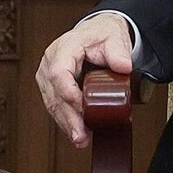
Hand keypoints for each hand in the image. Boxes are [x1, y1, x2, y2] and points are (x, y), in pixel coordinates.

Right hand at [36, 12, 135, 148]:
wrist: (96, 34)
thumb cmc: (102, 35)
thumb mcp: (114, 37)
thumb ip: (118, 51)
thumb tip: (123, 66)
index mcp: (63, 48)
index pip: (58, 73)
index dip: (67, 92)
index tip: (80, 106)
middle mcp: (50, 63)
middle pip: (53, 93)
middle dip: (68, 116)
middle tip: (80, 134)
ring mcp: (48, 77)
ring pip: (52, 104)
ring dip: (66, 123)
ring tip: (79, 139)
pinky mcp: (52, 88)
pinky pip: (56, 106)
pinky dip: (66, 121)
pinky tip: (76, 133)